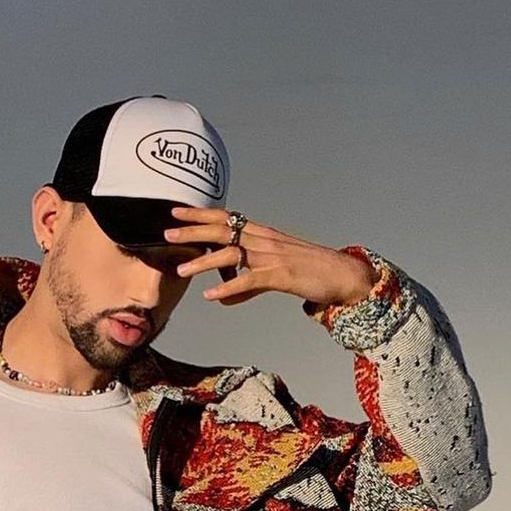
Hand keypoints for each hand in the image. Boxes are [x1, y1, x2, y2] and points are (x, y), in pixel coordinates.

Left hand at [163, 205, 376, 307]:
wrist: (344, 274)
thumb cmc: (311, 272)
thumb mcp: (273, 276)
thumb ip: (246, 285)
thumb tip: (223, 298)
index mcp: (262, 235)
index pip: (226, 218)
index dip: (200, 215)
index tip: (176, 212)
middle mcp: (264, 240)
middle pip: (222, 230)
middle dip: (192, 231)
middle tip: (166, 233)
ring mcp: (272, 257)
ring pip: (231, 255)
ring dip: (203, 262)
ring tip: (181, 270)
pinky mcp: (282, 276)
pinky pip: (250, 281)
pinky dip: (229, 288)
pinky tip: (211, 297)